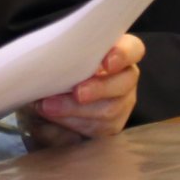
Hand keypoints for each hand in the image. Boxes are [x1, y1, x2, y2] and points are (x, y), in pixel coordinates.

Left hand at [21, 35, 145, 149]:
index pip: (133, 49)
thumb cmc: (56, 69)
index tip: (106, 63)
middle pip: (125, 82)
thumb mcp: (59, 59)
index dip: (123, 55)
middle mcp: (125, 77)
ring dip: (76, 109)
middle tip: (77, 93)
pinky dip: (71, 123)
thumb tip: (54, 63)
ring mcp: (121, 104)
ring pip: (110, 110)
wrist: (47, 98)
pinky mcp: (110, 127)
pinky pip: (96, 129)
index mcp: (118, 52)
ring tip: (48, 106)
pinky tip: (53, 117)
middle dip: (99, 89)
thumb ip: (65, 57)